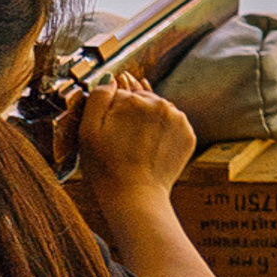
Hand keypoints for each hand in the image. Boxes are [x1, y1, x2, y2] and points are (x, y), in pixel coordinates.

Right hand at [77, 74, 196, 204]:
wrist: (134, 197)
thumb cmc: (105, 167)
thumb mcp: (87, 132)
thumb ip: (97, 99)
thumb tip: (112, 79)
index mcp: (133, 100)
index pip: (120, 92)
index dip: (111, 106)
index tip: (108, 121)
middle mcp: (160, 104)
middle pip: (142, 99)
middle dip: (131, 111)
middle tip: (121, 134)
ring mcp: (177, 119)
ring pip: (159, 112)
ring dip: (149, 120)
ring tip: (134, 142)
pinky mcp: (188, 134)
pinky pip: (172, 126)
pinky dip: (162, 133)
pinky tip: (149, 148)